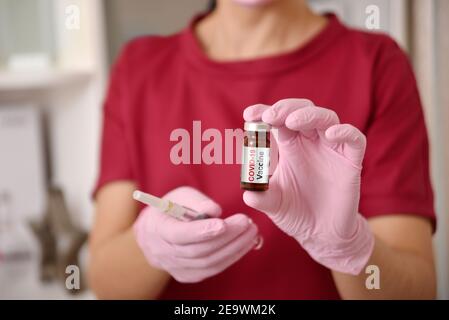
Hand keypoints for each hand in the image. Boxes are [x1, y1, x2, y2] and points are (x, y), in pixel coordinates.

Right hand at [134, 186, 258, 282]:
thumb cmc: (172, 209)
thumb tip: (216, 211)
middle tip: (246, 222)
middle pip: (198, 251)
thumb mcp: (181, 196)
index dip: (201, 231)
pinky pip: (212, 269)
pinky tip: (244, 244)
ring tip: (251, 232)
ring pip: (208, 263)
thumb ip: (198, 201)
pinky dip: (231, 257)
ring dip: (233, 248)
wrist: (155, 233)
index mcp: (158, 229)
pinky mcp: (188, 275)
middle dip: (225, 237)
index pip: (179, 235)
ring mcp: (175, 267)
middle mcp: (163, 253)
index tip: (224, 224)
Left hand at [242, 99, 373, 274]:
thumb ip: (261, 198)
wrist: (321, 234)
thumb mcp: (274, 204)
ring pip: (326, 118)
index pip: (278, 120)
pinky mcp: (351, 161)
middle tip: (270, 116)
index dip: (264, 112)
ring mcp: (332, 149)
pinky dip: (345, 132)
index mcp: (289, 146)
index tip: (249, 114)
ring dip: (309, 115)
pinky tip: (331, 135)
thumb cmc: (296, 213)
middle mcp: (310, 142)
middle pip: (301, 111)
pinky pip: (354, 139)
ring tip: (292, 121)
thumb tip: (248, 195)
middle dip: (285, 108)